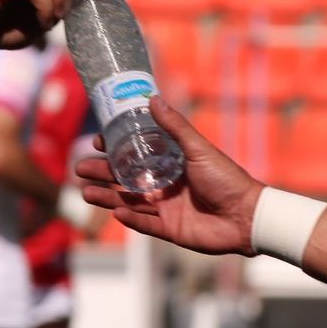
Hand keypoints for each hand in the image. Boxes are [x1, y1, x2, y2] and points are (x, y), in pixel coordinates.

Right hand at [75, 97, 262, 255]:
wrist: (246, 216)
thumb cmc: (226, 178)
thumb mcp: (197, 148)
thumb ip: (174, 126)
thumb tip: (152, 97)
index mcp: (171, 163)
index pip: (136, 154)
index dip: (116, 149)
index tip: (98, 142)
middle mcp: (165, 184)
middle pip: (126, 179)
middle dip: (103, 173)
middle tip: (79, 168)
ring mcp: (166, 208)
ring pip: (129, 202)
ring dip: (107, 196)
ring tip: (86, 192)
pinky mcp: (170, 230)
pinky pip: (145, 224)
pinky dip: (130, 218)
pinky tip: (114, 211)